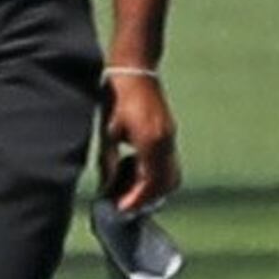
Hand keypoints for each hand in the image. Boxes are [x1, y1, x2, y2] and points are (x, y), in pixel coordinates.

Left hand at [102, 66, 179, 211]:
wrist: (135, 69)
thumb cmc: (118, 96)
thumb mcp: (109, 131)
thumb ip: (109, 161)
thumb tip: (106, 186)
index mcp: (151, 142)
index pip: (150, 183)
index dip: (136, 200)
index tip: (121, 209)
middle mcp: (165, 141)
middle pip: (166, 183)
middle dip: (148, 198)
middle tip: (126, 204)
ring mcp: (170, 135)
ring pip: (171, 174)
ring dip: (155, 186)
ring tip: (131, 189)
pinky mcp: (168, 130)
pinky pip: (168, 161)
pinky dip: (157, 173)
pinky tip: (136, 169)